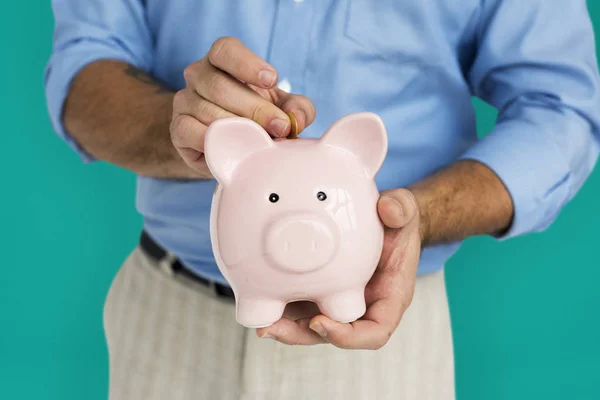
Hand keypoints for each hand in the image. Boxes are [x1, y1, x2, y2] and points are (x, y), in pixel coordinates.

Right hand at [170, 36, 315, 173]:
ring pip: (207, 111)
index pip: (225, 50)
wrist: (225, 145)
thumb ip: (296, 109)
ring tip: (262, 142)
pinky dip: (212, 140)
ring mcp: (184, 101)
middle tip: (280, 127)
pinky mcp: (178, 128)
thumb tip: (298, 118)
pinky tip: (231, 146)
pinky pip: (190, 130)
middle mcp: (198, 76)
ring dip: (238, 128)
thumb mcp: (281, 109)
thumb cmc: (255, 119)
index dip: (247, 63)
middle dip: (255, 108)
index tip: (272, 80)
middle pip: (220, 85)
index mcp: (221, 62)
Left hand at [255, 188, 421, 349]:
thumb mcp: (404, 211)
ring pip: (311, 324)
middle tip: (275, 328)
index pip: (374, 331)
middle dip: (303, 335)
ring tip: (261, 323)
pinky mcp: (320, 290)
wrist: (382, 219)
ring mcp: (338, 300)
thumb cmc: (397, 222)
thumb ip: (401, 208)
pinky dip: (280, 305)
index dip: (348, 336)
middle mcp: (363, 306)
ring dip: (286, 326)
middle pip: (334, 334)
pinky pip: (300, 304)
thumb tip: (388, 208)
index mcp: (389, 297)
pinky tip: (258, 297)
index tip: (321, 323)